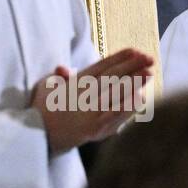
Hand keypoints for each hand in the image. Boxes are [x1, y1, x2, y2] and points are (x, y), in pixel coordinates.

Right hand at [30, 48, 153, 153]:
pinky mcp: (95, 128)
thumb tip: (63, 69)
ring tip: (149, 73)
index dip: (120, 57)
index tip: (135, 50)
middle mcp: (83, 95)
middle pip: (112, 76)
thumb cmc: (42, 110)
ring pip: (116, 93)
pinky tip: (141, 97)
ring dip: (135, 82)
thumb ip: (59, 78)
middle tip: (149, 58)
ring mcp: (90, 112)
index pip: (102, 66)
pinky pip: (115, 114)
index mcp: (75, 83)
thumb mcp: (46, 88)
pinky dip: (128, 105)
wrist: (37, 137)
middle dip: (132, 66)